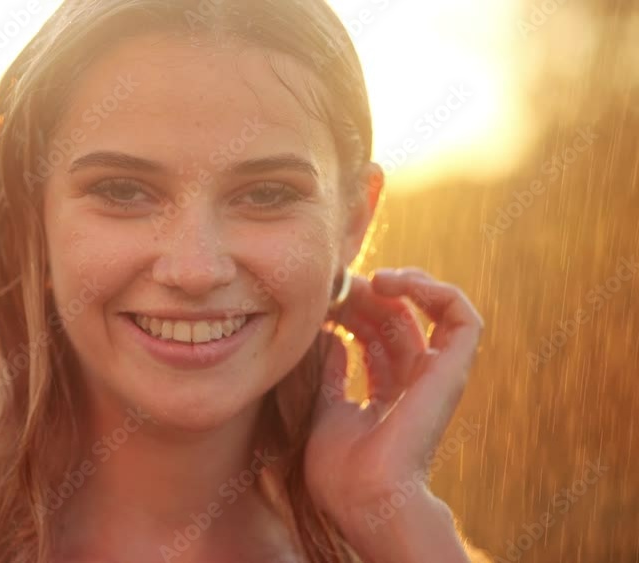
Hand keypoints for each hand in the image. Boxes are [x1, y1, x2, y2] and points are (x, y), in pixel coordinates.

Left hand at [303, 268, 483, 552]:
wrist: (365, 495)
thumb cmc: (341, 470)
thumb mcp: (324, 410)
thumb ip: (330, 374)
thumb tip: (331, 338)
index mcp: (389, 394)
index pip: (376, 338)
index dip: (351, 312)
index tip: (322, 300)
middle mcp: (416, 382)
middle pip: (395, 320)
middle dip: (364, 295)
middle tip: (336, 283)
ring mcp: (436, 375)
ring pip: (427, 310)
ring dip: (396, 285)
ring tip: (368, 277)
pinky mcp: (452, 368)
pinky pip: (462, 316)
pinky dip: (434, 289)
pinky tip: (393, 282)